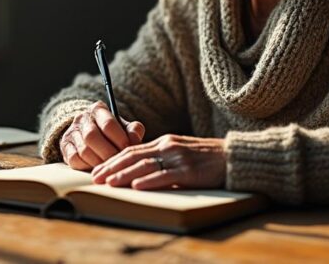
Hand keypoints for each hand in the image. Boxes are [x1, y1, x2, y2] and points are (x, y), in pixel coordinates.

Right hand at [60, 101, 144, 169]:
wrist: (90, 134)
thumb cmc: (113, 132)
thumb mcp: (124, 127)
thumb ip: (133, 130)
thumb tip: (135, 139)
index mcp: (98, 109)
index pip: (108, 123)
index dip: (119, 139)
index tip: (128, 150)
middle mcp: (82, 118)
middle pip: (92, 137)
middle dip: (108, 153)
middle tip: (118, 163)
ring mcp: (71, 132)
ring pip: (83, 150)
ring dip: (98, 162)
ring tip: (110, 169)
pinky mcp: (65, 147)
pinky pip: (74, 159)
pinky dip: (87, 167)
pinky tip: (97, 169)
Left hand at [91, 134, 226, 189]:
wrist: (233, 157)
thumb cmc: (206, 158)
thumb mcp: (180, 152)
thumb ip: (162, 157)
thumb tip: (139, 171)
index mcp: (164, 142)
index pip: (132, 150)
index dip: (113, 160)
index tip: (98, 170)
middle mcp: (168, 147)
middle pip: (133, 156)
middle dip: (112, 167)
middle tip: (95, 178)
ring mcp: (178, 158)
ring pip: (145, 165)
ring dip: (124, 175)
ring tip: (109, 182)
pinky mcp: (190, 171)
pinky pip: (166, 176)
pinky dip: (149, 181)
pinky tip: (137, 186)